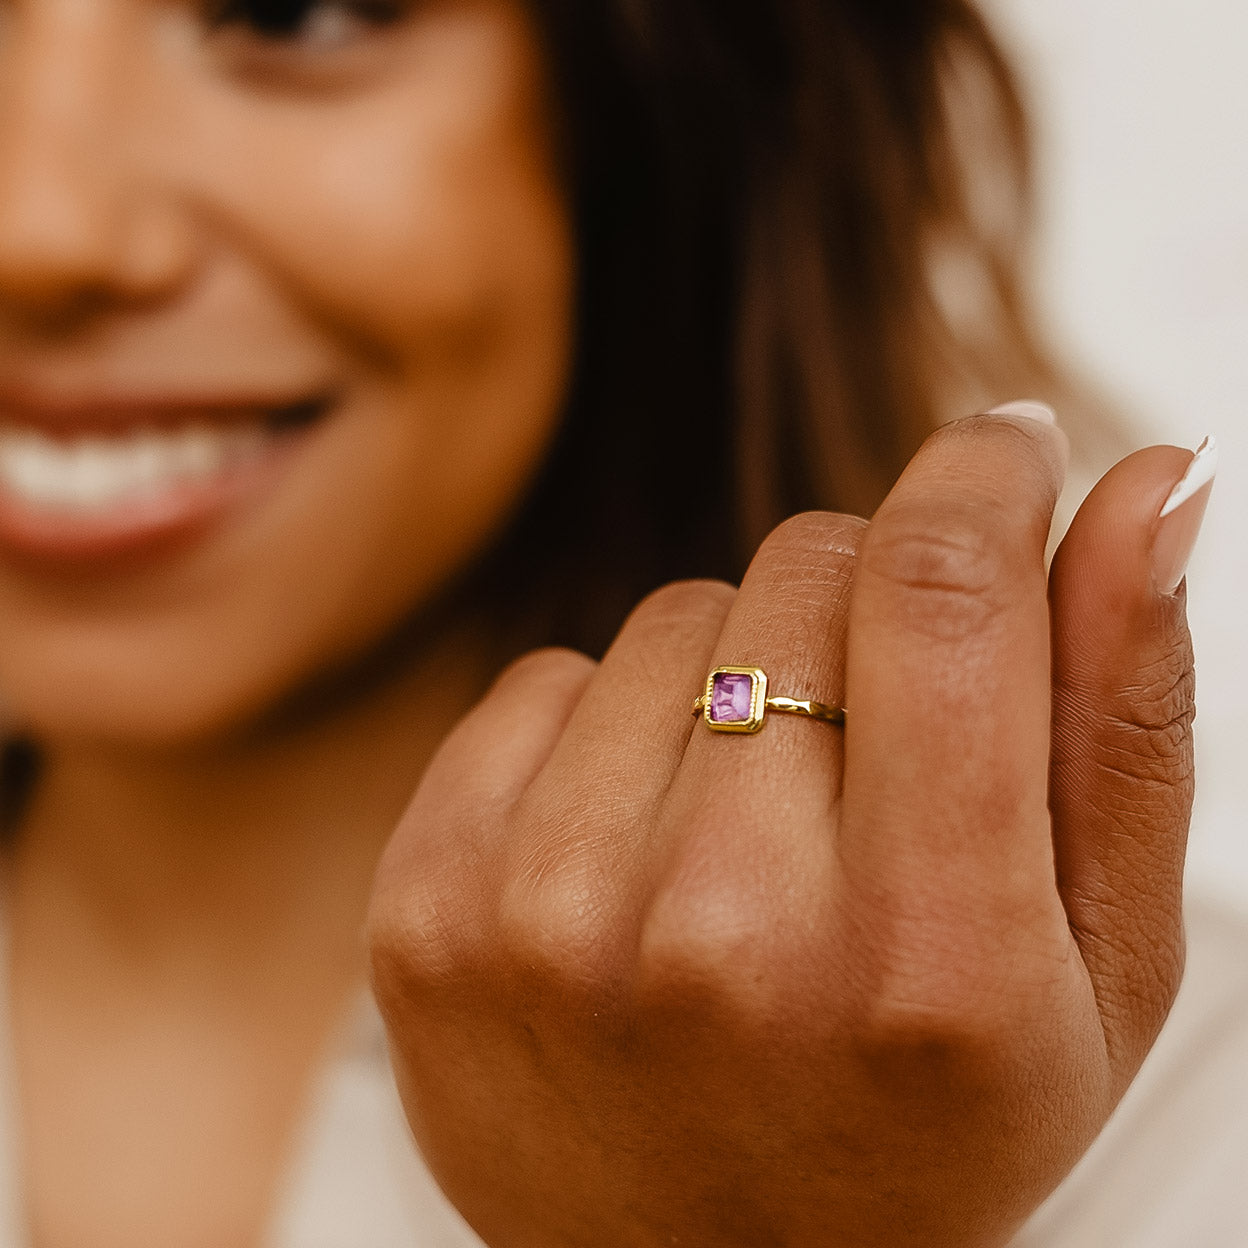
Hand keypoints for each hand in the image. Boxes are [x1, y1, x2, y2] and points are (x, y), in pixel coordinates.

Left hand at [368, 410, 1206, 1246]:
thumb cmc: (921, 1115)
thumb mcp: (1091, 961)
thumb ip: (1123, 712)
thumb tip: (1147, 482)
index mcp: (926, 960)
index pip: (943, 592)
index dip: (986, 472)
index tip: (1007, 450)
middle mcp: (720, 936)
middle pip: (806, 570)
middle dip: (869, 600)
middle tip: (875, 743)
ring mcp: (545, 919)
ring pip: (678, 614)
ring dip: (738, 675)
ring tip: (755, 831)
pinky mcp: (430, 902)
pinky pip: (547, 675)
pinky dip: (611, 728)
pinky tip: (639, 848)